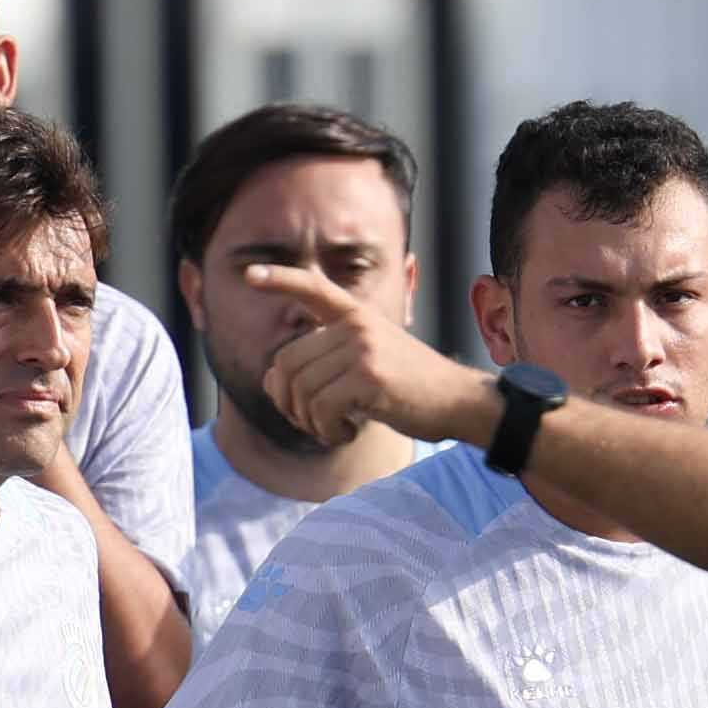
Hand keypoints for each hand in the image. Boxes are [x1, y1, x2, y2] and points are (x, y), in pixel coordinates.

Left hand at [245, 256, 499, 455]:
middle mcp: (357, 325)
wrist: (457, 401)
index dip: (279, 279)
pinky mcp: (370, 377)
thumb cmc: (409, 388)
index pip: (312, 288)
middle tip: (313, 422)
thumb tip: (270, 378)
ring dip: (311, 422)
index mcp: (357, 315)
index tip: (250, 275)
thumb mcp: (368, 361)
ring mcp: (364, 348)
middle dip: (289, 403)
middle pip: (287, 364)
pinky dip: (328, 431)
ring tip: (336, 429)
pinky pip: (321, 409)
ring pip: (301, 391)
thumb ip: (323, 363)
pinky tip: (349, 432)